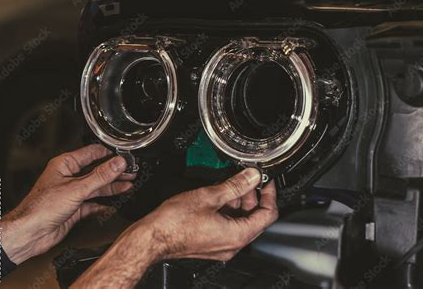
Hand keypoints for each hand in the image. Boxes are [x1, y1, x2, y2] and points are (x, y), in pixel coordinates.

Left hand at [0, 144, 134, 263]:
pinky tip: (113, 204)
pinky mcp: (74, 209)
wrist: (28, 234)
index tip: (125, 156)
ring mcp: (72, 193)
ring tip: (128, 184)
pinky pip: (93, 204)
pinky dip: (103, 205)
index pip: (93, 153)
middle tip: (131, 171)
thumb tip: (117, 163)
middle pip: (97, 171)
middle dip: (114, 172)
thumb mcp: (77, 188)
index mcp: (65, 165)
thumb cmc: (40, 208)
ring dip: (112, 187)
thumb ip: (100, 176)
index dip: (110, 154)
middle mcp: (69, 177)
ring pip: (97, 187)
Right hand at [144, 168, 277, 260]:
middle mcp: (232, 245)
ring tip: (230, 183)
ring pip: (240, 221)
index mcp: (237, 235)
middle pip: (255, 218)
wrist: (152, 238)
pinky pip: (227, 225)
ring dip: (239, 201)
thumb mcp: (210, 196)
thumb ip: (235, 185)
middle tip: (247, 178)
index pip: (268, 215)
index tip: (266, 181)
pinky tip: (219, 195)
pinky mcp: (211, 243)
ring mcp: (221, 246)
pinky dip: (227, 209)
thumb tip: (252, 176)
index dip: (270, 194)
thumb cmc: (174, 223)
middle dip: (252, 196)